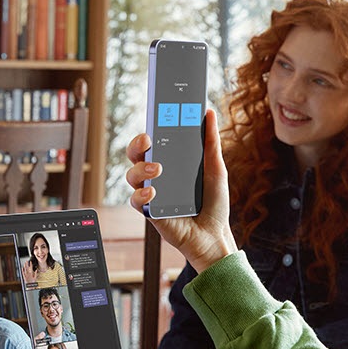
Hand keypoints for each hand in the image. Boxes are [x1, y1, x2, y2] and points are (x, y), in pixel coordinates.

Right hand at [125, 109, 238, 271]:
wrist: (214, 235)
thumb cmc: (214, 203)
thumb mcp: (215, 169)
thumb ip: (210, 143)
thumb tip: (209, 113)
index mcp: (171, 162)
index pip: (155, 141)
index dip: (151, 127)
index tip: (155, 116)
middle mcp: (157, 176)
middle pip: (136, 155)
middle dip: (137, 144)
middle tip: (148, 140)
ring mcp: (151, 193)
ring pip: (132, 175)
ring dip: (140, 169)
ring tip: (157, 170)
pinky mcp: (149, 211)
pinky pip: (135, 200)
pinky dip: (141, 194)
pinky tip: (153, 192)